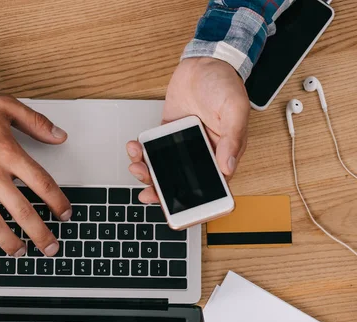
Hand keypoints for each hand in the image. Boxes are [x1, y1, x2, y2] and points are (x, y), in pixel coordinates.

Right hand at [0, 94, 71, 256]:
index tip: (65, 214)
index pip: (42, 184)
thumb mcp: (5, 106)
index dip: (58, 202)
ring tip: (21, 252)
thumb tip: (60, 136)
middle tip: (51, 247)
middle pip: (23, 212)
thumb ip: (36, 122)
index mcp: (8, 153)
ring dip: (11, 243)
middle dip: (41, 234)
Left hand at [126, 57, 249, 202]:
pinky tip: (135, 148)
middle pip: (181, 182)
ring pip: (163, 169)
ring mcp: (183, 145)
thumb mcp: (235, 109)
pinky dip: (142, 153)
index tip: (179, 211)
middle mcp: (203, 153)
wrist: (204, 62)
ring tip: (137, 166)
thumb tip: (227, 167)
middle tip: (147, 193)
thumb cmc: (225, 84)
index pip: (211, 187)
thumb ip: (232, 139)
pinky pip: (152, 150)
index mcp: (224, 154)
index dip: (196, 203)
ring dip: (147, 173)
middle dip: (162, 191)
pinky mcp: (167, 134)